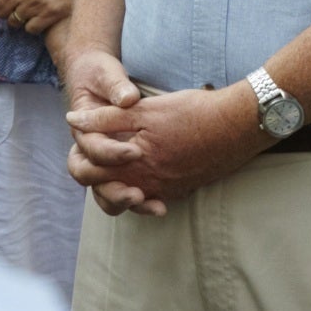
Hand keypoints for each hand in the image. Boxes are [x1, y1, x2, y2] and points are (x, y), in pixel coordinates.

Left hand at [0, 0, 73, 32]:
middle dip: (5, 8)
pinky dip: (33, 25)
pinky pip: (31, 28)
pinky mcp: (50, 13)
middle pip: (0, 10)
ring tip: (28, 10)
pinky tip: (40, 16)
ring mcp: (35, 2)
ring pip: (14, 21)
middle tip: (16, 5)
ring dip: (18, 18)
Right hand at [58, 48, 157, 216]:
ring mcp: (104, 163)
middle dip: (114, 188)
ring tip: (150, 204)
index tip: (135, 151)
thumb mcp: (108, 75)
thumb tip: (128, 98)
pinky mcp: (122, 170)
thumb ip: (116, 87)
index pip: (92, 150)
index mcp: (83, 131)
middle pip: (93, 180)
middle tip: (137, 192)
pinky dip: (140, 202)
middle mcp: (90, 152)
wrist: (97, 78)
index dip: (111, 153)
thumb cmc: (100, 75)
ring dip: (124, 201)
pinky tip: (161, 206)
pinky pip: (125, 192)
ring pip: (106, 193)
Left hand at [68, 73, 267, 213]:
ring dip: (119, 187)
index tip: (82, 143)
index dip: (80, 157)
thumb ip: (106, 118)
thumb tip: (72, 122)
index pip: (89, 172)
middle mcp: (147, 184)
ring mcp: (165, 191)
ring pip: (129, 199)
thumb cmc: (192, 112)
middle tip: (95, 158)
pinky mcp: (182, 191)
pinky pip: (153, 200)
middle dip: (96, 176)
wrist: (237, 125)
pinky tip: (145, 180)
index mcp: (132, 164)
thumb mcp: (144, 110)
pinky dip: (144, 193)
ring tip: (116, 171)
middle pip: (105, 192)